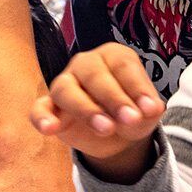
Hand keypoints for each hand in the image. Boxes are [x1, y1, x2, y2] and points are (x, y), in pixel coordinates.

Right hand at [30, 43, 163, 173]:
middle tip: (131, 120)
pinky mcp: (50, 106)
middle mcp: (87, 63)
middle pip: (95, 75)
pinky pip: (39, 108)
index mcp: (115, 56)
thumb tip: (152, 109)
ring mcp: (65, 83)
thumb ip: (149, 109)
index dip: (137, 87)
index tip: (150, 109)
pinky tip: (50, 129)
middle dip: (114, 99)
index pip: (123, 66)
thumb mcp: (147, 112)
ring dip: (86, 109)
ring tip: (106, 128)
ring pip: (66, 89)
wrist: (118, 136)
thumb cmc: (133, 112)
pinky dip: (42, 117)